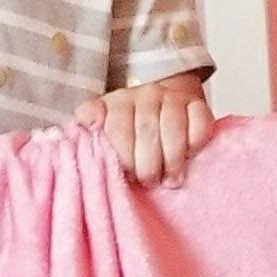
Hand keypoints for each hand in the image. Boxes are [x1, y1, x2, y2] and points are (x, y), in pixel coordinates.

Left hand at [75, 77, 214, 185]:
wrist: (167, 98)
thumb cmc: (132, 125)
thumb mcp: (105, 125)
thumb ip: (89, 129)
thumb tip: (77, 133)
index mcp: (119, 101)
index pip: (118, 128)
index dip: (123, 157)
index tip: (127, 176)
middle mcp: (146, 94)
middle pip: (146, 132)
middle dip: (148, 164)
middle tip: (149, 182)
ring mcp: (173, 98)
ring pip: (174, 128)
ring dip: (172, 160)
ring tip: (169, 180)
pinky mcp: (198, 104)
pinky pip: (200, 124)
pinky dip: (195, 144)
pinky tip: (189, 157)